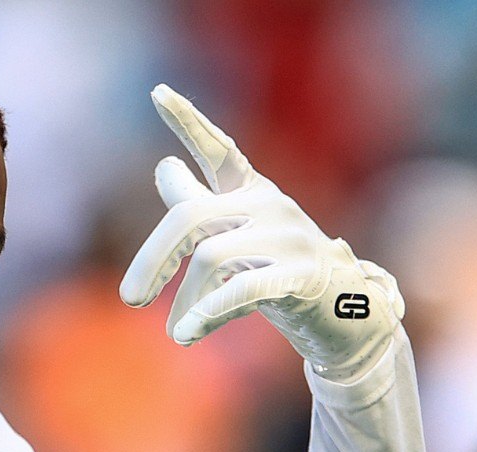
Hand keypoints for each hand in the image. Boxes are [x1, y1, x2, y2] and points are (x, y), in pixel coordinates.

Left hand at [119, 84, 404, 383]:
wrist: (346, 318)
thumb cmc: (280, 275)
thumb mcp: (235, 238)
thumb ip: (199, 205)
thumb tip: (164, 164)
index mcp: (250, 194)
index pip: (219, 149)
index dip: (189, 121)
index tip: (158, 93)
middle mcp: (269, 205)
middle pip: (190, 217)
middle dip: (153, 259)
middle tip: (131, 299)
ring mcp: (289, 237)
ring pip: (210, 256)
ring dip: (186, 301)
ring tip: (175, 334)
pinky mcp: (303, 274)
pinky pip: (242, 288)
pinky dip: (208, 311)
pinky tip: (186, 333)